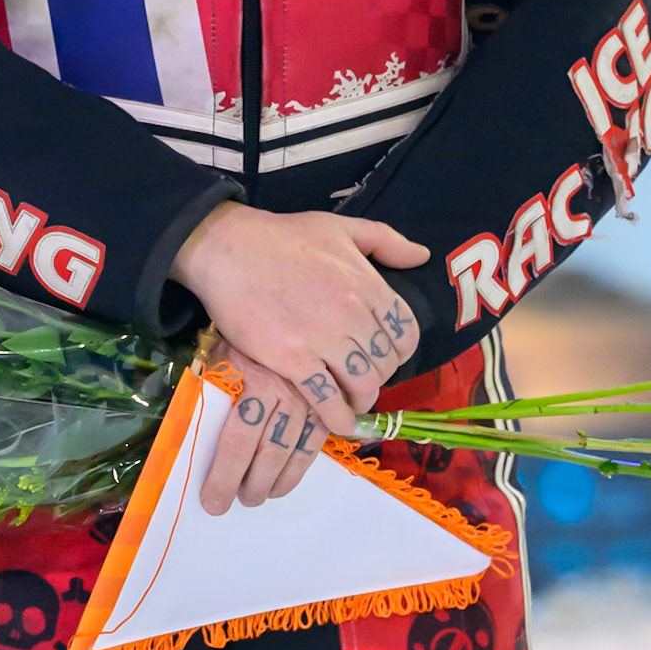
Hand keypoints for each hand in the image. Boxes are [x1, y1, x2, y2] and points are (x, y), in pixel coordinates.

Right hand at [170, 204, 425, 437]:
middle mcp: (351, 313)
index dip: (401, 350)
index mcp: (367, 283)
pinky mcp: (292, 359)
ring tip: (352, 400)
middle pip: (385, 363)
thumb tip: (421, 256)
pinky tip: (338, 421)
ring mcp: (322, 338)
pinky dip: (338, 417)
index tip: (386, 355)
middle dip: (379, 375)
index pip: (406, 332)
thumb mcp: (340, 227)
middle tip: (363, 378)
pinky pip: (327, 400)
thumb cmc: (283, 236)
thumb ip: (386, 240)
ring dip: (362, 398)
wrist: (228, 249)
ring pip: (362, 385)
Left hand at [199, 337, 328, 514]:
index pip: (235, 441)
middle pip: (266, 450)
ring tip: (264, 496)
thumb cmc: (235, 335)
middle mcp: (282, 390)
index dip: (224, 477)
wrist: (270, 295)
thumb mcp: (215, 359)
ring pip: (294, 449)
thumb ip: (210, 396)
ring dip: (279, 480)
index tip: (213, 502)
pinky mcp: (326, 395)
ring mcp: (309, 394)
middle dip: (252, 484)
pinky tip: (288, 480)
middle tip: (243, 502)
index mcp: (250, 381)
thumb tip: (192, 443)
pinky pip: (316, 438)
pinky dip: (303, 464)